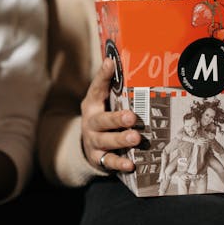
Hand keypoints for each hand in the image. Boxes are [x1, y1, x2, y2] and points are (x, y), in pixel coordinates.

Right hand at [80, 57, 140, 172]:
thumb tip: (126, 60)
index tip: (111, 63)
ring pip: (105, 141)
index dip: (103, 75)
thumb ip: (114, 86)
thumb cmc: (104, 117)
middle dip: (116, 118)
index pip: (97, 88)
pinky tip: (131, 164)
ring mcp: (93, 141)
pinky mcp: (97, 158)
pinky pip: (108, 162)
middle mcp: (91, 122)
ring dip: (120, 139)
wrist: (88, 145)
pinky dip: (119, 163)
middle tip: (131, 116)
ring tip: (135, 137)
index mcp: (92, 104)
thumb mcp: (104, 101)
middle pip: (101, 120)